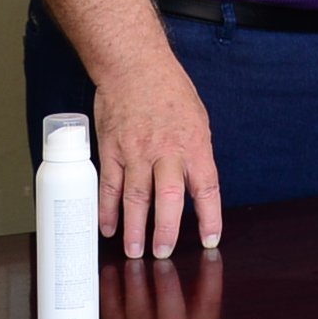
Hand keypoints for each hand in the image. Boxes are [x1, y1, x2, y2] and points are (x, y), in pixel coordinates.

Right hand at [92, 56, 221, 259]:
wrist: (134, 65)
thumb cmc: (168, 89)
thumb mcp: (197, 119)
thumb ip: (195, 153)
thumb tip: (195, 184)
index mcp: (194, 144)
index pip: (206, 188)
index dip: (210, 217)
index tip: (210, 240)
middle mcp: (166, 150)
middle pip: (168, 197)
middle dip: (165, 229)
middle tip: (162, 252)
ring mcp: (136, 151)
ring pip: (135, 197)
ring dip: (134, 227)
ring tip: (135, 251)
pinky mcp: (111, 149)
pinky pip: (109, 185)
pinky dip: (107, 209)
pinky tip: (108, 227)